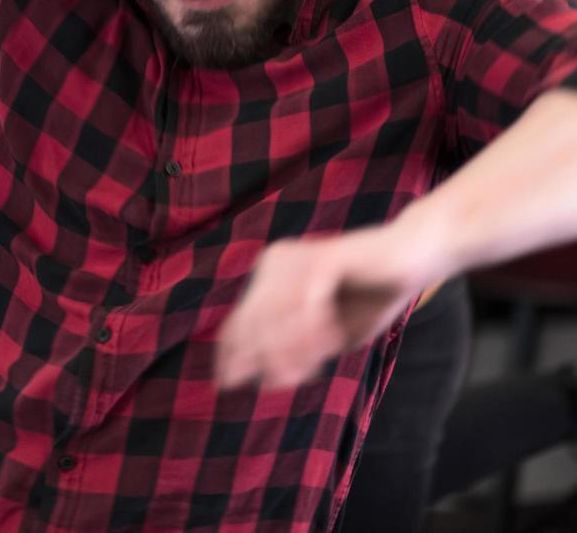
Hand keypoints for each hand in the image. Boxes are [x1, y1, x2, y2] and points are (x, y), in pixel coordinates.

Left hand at [215, 225, 439, 389]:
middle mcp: (275, 263)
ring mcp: (295, 257)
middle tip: (280, 381)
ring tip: (310, 366)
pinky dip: (316, 330)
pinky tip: (332, 341)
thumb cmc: (372, 298)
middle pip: (253, 321)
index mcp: (270, 278)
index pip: (238, 321)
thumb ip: (301, 354)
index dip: (230, 354)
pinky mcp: (322, 256)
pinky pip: (307, 303)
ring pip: (276, 315)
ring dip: (294, 347)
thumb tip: (266, 381)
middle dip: (264, 356)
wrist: (413, 257)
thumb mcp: (331, 336)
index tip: (226, 384)